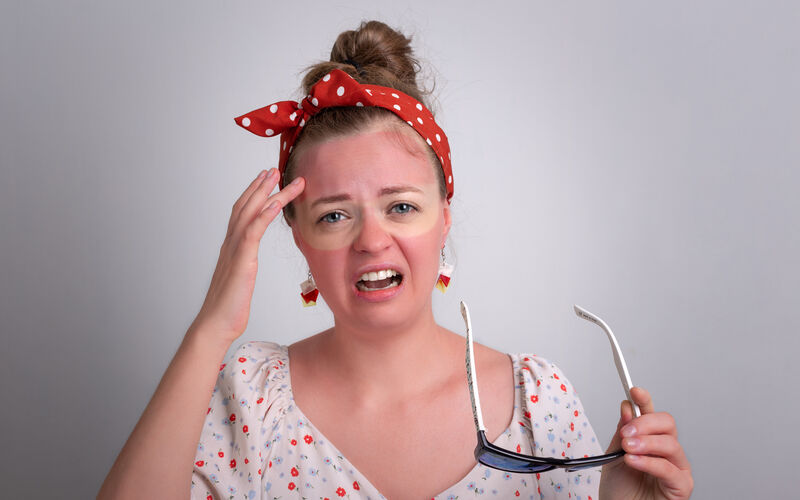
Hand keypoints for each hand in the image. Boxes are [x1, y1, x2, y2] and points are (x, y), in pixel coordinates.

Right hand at [191, 168, 304, 342]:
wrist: (216, 324)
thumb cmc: (229, 307)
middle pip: (246, 206)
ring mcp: (235, 251)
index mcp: (232, 248)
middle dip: (260, 186)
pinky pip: (253, 232)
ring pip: (251, 214)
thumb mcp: (240, 280)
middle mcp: (231, 244)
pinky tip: (276, 203)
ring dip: (266, 193)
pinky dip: (265, 215)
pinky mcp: (242, 261)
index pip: (242, 213)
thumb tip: (248, 262)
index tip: (265, 180)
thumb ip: (243, 265)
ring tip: (280, 178)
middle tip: (274, 169)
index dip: (253, 194)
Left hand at [599, 387, 692, 499]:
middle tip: (626, 433)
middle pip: (667, 423)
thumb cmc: (619, 490)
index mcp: (650, 440)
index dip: (645, 400)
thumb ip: (622, 432)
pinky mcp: (681, 486)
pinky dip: (650, 462)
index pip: (652, 414)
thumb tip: (627, 407)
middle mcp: (666, 451)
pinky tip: (634, 461)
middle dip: (645, 423)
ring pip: (670, 444)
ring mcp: (676, 467)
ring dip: (646, 443)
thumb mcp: (614, 455)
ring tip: (628, 449)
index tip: (634, 391)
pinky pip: (670, 469)